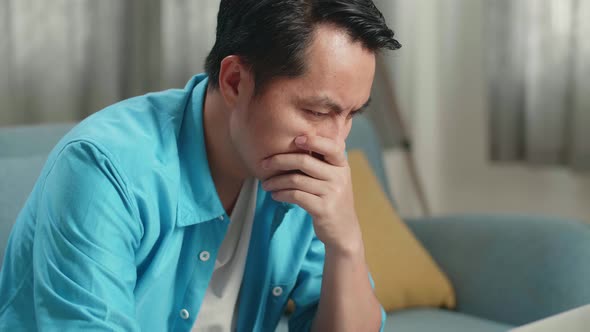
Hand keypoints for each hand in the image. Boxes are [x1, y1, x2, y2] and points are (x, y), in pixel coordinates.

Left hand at [261, 135, 362, 253]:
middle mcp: (339, 177)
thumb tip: (295, 143)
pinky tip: (275, 195)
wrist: (344, 230)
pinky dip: (281, 194)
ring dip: (275, 181)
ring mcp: (332, 193)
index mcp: (341, 165)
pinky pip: (296, 196)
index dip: (313, 140)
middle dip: (279, 161)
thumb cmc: (333, 199)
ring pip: (296, 180)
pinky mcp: (323, 208)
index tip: (295, 139)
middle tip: (263, 164)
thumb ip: (321, 162)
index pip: (330, 146)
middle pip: (304, 161)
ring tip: (265, 184)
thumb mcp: (334, 178)